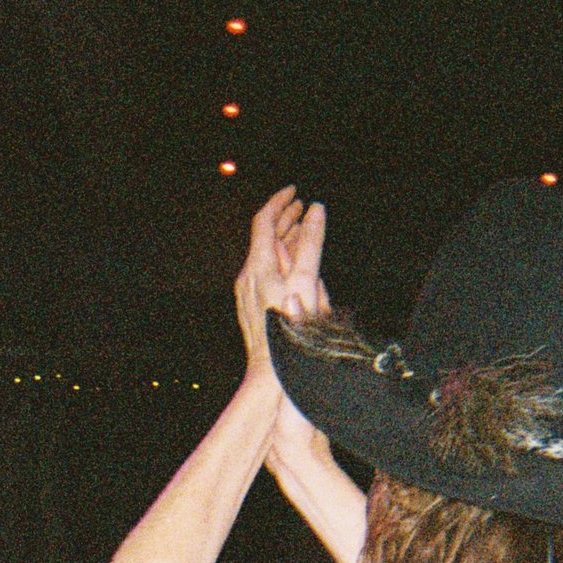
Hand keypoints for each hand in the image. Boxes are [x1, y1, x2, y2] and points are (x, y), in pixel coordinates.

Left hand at [235, 185, 329, 384]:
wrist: (270, 372)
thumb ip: (310, 243)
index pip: (264, 221)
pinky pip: (265, 272)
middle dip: (284, 218)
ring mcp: (247, 293)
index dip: (279, 202)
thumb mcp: (305, 280)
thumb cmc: (290, 330)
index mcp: (257, 267)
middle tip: (301, 206)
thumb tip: (315, 210)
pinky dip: (280, 258)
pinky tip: (294, 262)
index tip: (294, 191)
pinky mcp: (252, 306)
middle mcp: (247, 277)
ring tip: (301, 227)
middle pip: (263, 237)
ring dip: (283, 238)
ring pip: (265, 255)